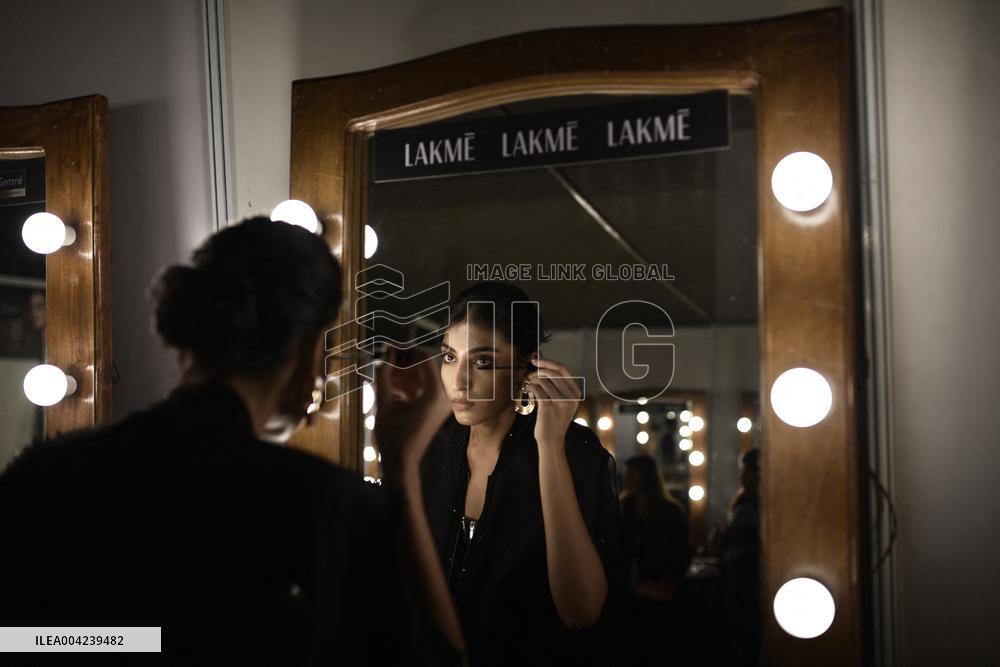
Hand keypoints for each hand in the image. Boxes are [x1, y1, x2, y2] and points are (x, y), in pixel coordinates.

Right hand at [374, 347, 450, 477]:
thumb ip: (384, 376)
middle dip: (404, 364)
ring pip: (423, 378)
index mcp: (434, 394)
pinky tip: (393, 390)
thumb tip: (384, 355)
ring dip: (405, 375)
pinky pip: (424, 389)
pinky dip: (409, 386)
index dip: (406, 353)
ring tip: (386, 379)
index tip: (389, 353)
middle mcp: (443, 397)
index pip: (425, 359)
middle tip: (386, 366)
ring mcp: (441, 404)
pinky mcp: (436, 410)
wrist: (402, 463)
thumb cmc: (393, 437)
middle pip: (425, 368)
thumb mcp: (384, 404)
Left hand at [525, 358, 581, 451]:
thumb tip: (544, 370)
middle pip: (553, 373)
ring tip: (528, 384)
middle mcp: (570, 397)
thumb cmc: (555, 421)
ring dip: (532, 380)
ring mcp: (560, 402)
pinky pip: (537, 390)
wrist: (552, 441)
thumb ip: (559, 388)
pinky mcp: (549, 408)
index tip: (537, 361)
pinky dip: (529, 387)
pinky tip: (527, 389)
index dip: (549, 363)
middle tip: (530, 373)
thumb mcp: (563, 404)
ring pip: (543, 381)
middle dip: (539, 371)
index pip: (564, 370)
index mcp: (575, 393)